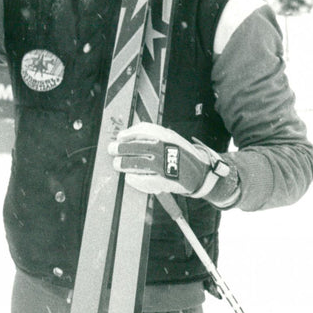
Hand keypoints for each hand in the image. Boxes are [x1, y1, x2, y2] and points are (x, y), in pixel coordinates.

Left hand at [108, 122, 227, 197]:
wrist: (200, 172)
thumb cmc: (180, 153)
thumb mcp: (170, 136)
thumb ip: (151, 134)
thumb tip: (127, 136)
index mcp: (166, 136)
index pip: (141, 131)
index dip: (127, 134)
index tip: (120, 138)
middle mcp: (164, 149)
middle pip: (135, 147)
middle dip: (120, 149)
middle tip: (112, 150)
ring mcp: (164, 165)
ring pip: (137, 163)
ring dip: (123, 164)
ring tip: (117, 164)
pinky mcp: (164, 181)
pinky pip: (144, 180)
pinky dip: (134, 180)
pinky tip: (129, 178)